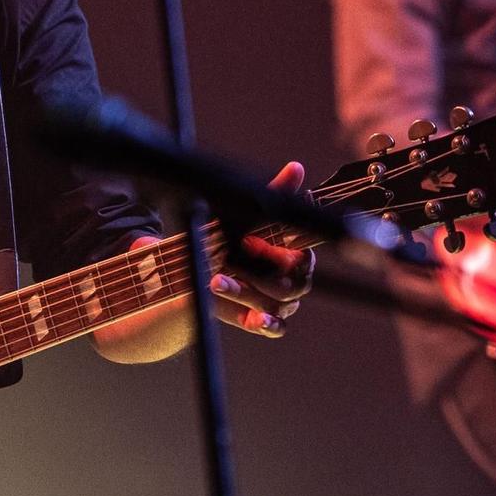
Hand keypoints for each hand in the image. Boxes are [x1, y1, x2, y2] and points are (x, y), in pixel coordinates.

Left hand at [126, 161, 313, 338]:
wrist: (193, 268)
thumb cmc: (226, 236)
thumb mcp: (243, 214)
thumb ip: (274, 193)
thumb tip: (296, 168)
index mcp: (292, 253)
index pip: (302, 258)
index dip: (278, 252)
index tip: (248, 241)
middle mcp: (291, 279)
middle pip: (295, 286)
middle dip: (261, 274)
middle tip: (229, 260)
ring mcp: (278, 302)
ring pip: (279, 305)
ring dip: (246, 293)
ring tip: (215, 281)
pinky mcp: (261, 319)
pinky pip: (277, 328)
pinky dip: (268, 324)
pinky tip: (254, 319)